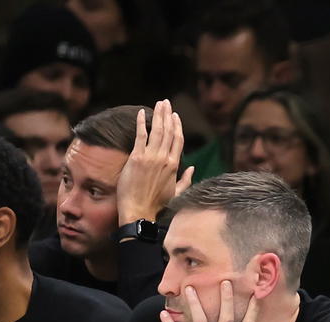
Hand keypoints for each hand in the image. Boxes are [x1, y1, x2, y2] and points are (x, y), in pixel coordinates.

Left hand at [117, 99, 192, 225]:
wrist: (140, 210)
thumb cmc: (158, 205)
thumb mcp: (177, 193)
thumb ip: (186, 179)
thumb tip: (192, 167)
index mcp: (174, 166)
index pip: (178, 140)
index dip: (177, 126)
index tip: (175, 115)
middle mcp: (164, 159)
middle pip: (169, 132)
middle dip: (167, 115)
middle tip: (166, 102)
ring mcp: (151, 158)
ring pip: (157, 131)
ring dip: (158, 115)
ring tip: (158, 104)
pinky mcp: (137, 158)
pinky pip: (140, 136)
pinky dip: (141, 123)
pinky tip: (141, 113)